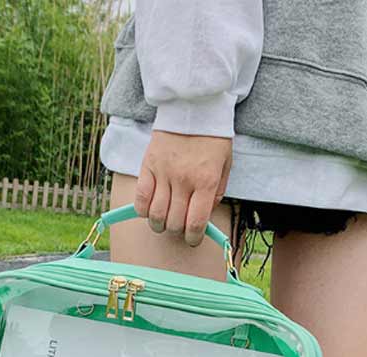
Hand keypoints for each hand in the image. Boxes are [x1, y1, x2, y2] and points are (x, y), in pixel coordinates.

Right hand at [134, 130, 232, 246]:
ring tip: (164, 222)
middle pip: (174, 223)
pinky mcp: (148, 166)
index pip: (196, 223)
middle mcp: (184, 180)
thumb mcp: (225, 166)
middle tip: (179, 229)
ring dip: (159, 225)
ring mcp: (164, 173)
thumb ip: (216, 193)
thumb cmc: (212, 138)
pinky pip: (140, 198)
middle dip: (177, 232)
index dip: (193, 238)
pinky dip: (143, 210)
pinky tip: (150, 209)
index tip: (193, 239)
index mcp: (206, 181)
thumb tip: (202, 216)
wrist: (193, 107)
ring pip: (155, 215)